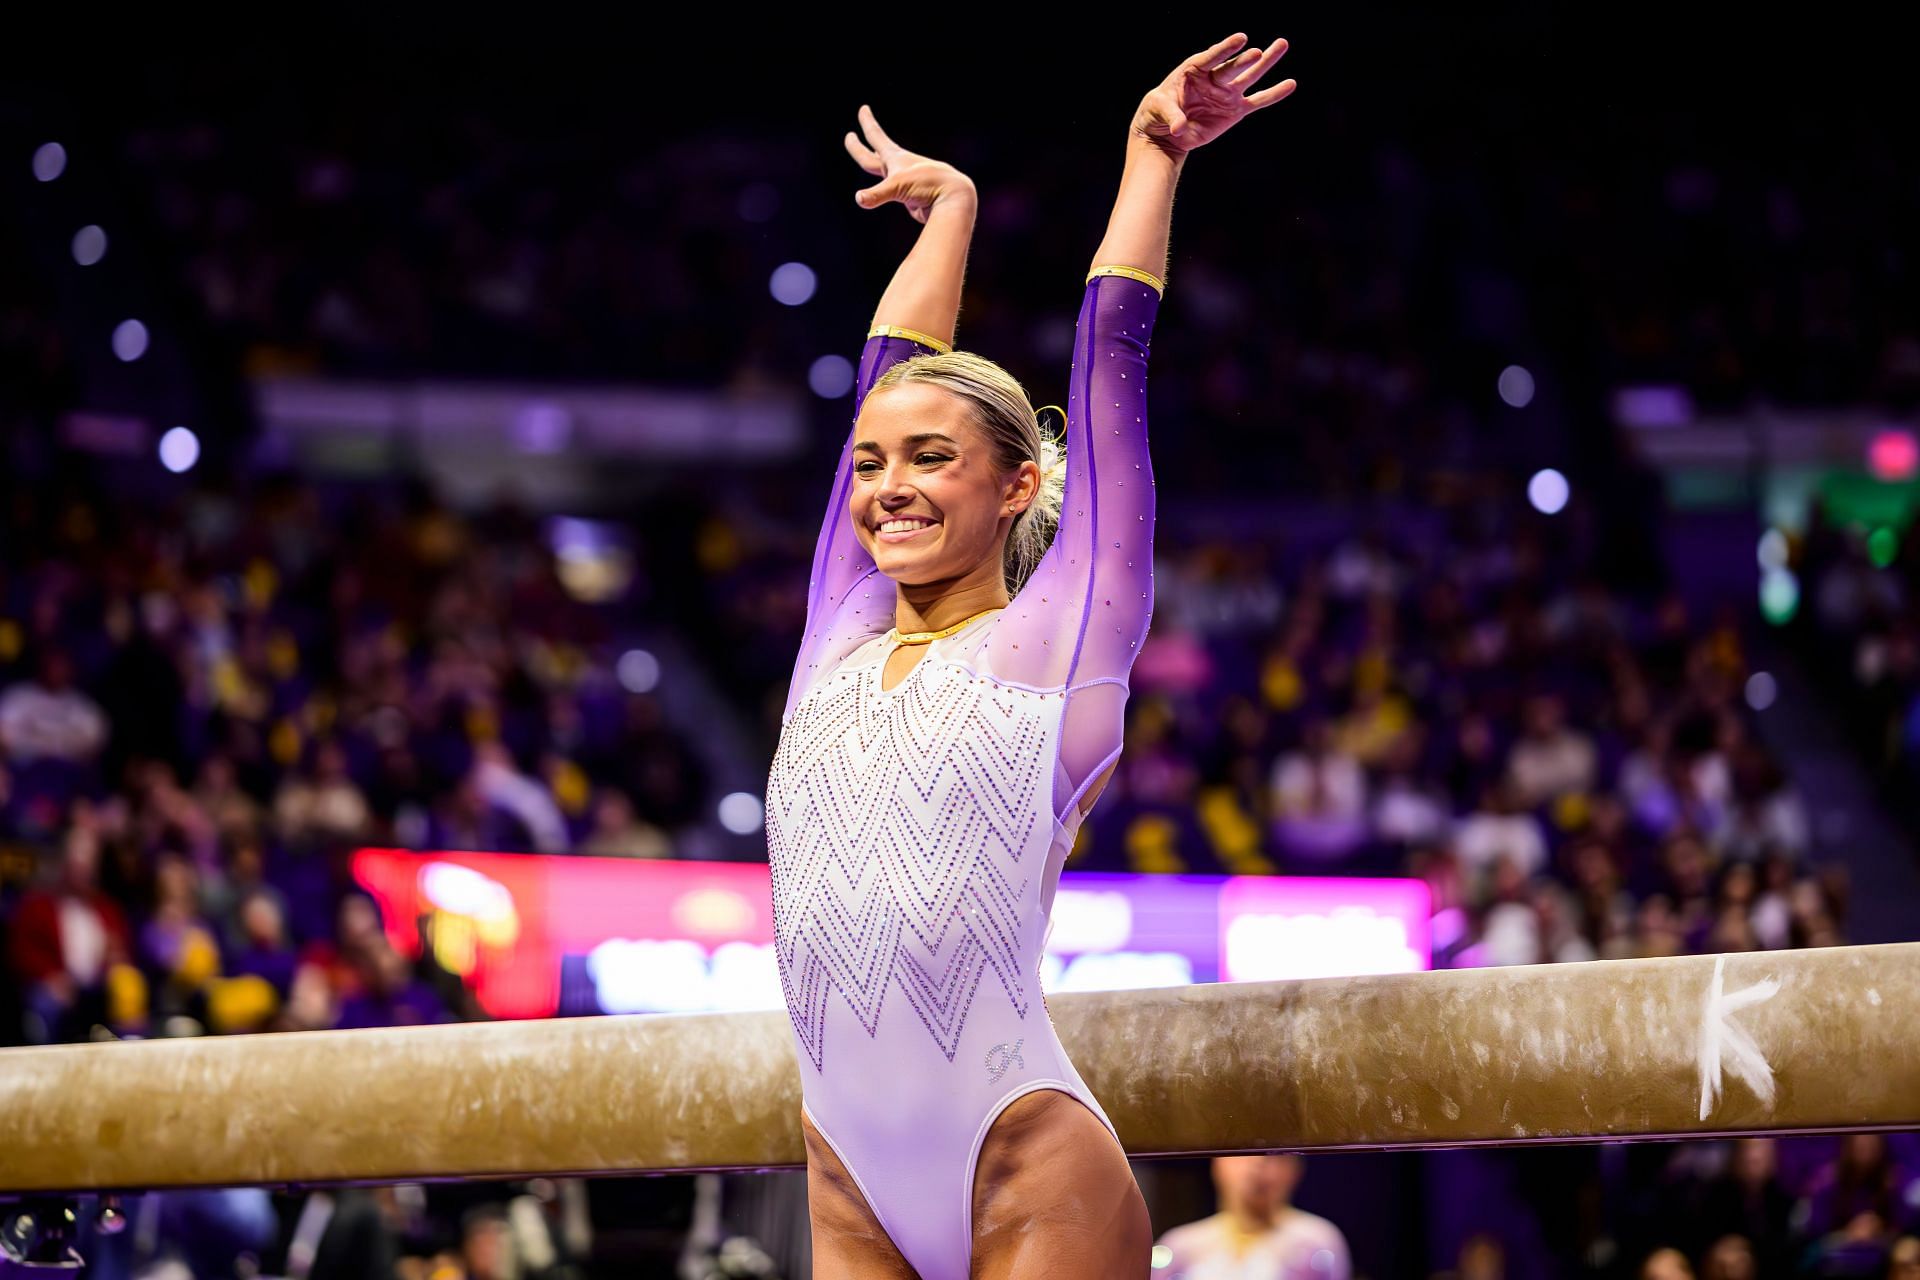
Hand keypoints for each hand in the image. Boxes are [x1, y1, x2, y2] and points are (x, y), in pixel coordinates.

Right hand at [845, 104, 975, 223]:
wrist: (952, 198)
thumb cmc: (927, 186)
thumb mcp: (898, 187)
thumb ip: (877, 194)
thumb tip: (859, 199)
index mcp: (895, 158)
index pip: (876, 137)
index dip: (867, 123)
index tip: (864, 109)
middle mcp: (899, 167)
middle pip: (873, 155)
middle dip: (860, 146)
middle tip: (850, 136)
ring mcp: (905, 181)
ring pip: (883, 171)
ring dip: (873, 163)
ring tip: (870, 157)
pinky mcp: (910, 196)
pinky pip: (891, 192)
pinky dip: (883, 191)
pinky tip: (887, 190)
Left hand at [1131, 32, 1296, 155]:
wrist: (1165, 133)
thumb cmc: (1157, 113)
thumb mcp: (1158, 109)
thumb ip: (1171, 115)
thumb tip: (1179, 128)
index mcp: (1193, 69)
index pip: (1211, 56)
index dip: (1225, 49)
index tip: (1241, 39)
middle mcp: (1214, 78)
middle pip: (1233, 67)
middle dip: (1245, 60)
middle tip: (1257, 52)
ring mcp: (1227, 93)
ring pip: (1250, 76)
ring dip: (1266, 61)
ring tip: (1282, 44)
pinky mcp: (1236, 110)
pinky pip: (1258, 101)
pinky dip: (1274, 93)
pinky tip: (1290, 84)